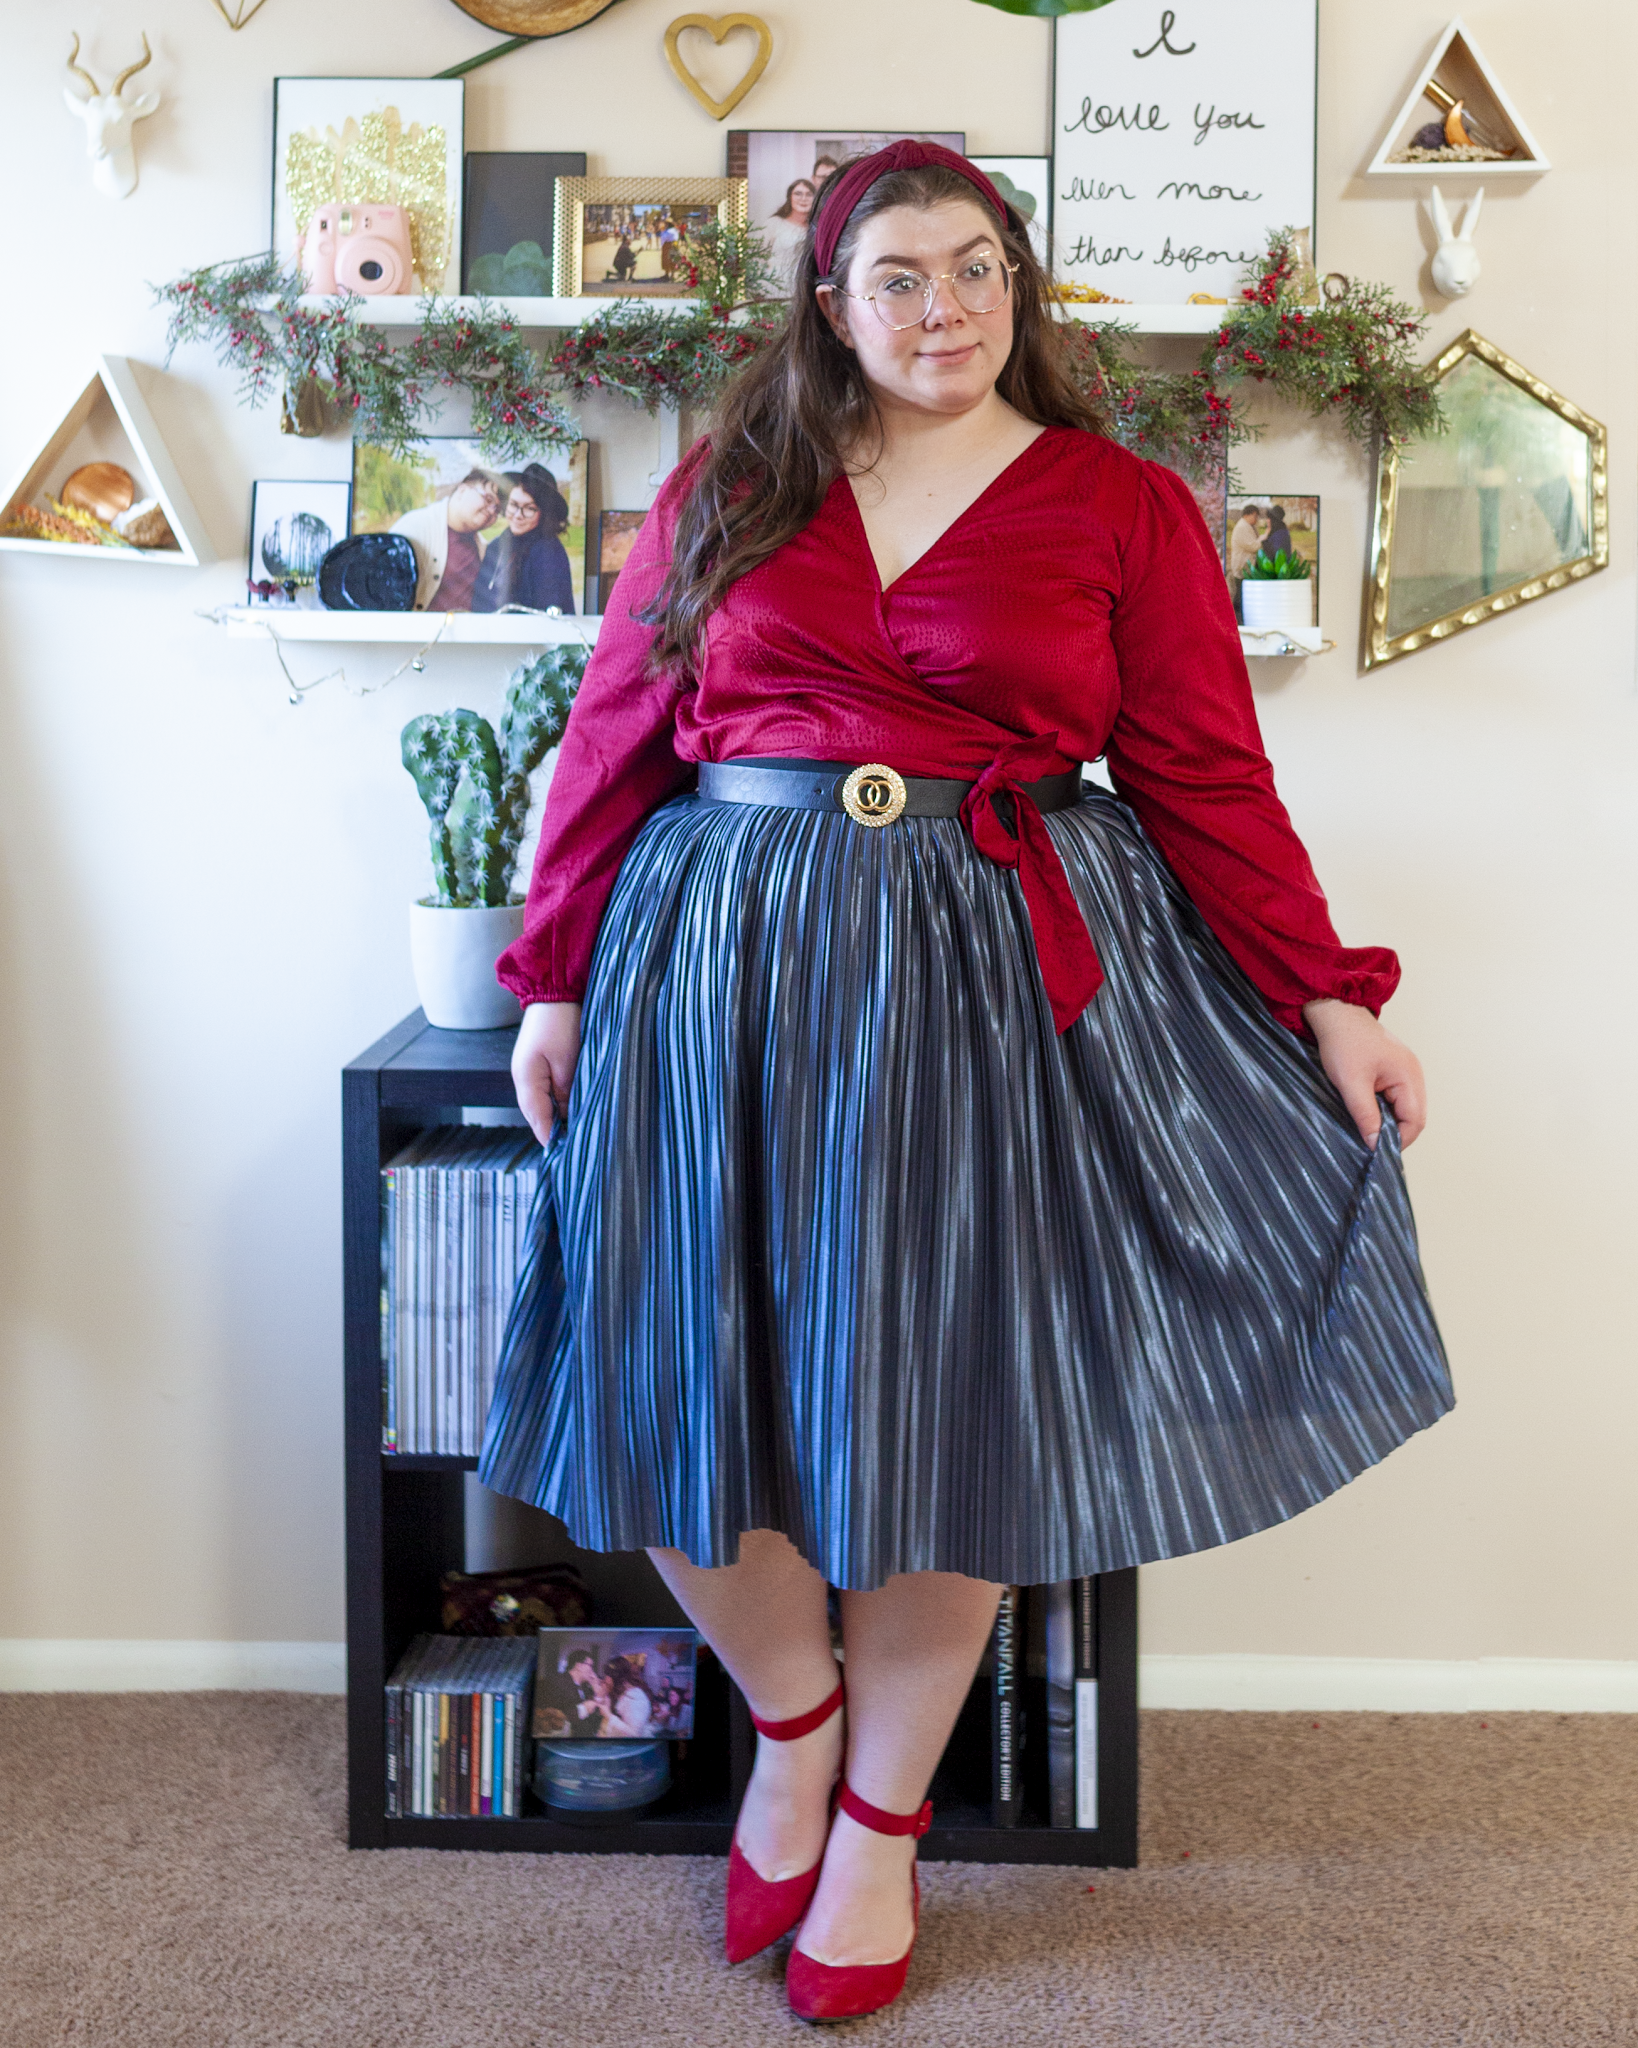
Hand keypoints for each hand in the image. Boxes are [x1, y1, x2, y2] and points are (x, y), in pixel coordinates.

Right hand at [512, 1000, 581, 1146]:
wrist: (555, 990)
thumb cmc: (562, 1022)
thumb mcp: (568, 1062)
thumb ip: (566, 1093)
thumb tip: (566, 1120)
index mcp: (526, 1080)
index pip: (539, 1121)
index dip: (553, 1139)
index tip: (568, 1156)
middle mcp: (524, 1080)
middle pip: (539, 1116)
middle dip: (557, 1131)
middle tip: (579, 1148)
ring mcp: (530, 1072)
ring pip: (545, 1105)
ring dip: (560, 1117)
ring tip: (580, 1133)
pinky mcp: (541, 1065)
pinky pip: (549, 1092)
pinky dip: (561, 1102)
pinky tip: (576, 1108)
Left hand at [1302, 999, 1425, 1150]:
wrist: (1335, 1013)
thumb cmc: (1343, 1042)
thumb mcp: (1351, 1083)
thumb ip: (1365, 1115)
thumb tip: (1375, 1145)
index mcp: (1409, 1077)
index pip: (1415, 1122)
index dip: (1398, 1141)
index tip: (1376, 1152)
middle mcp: (1413, 1075)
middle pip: (1413, 1117)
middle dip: (1394, 1134)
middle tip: (1370, 1145)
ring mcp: (1404, 1072)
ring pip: (1404, 1109)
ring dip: (1388, 1122)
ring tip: (1367, 1131)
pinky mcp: (1393, 1070)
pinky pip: (1395, 1098)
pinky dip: (1383, 1110)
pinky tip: (1366, 1114)